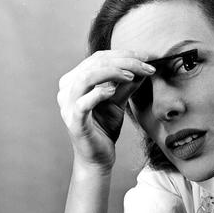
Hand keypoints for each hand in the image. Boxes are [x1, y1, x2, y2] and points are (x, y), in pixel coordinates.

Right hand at [57, 50, 154, 171]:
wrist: (98, 158)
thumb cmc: (105, 127)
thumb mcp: (118, 100)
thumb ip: (128, 83)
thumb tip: (145, 65)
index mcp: (74, 80)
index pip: (98, 58)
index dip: (124, 54)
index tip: (147, 57)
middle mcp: (66, 89)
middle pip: (94, 63)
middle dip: (124, 61)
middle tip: (146, 65)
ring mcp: (67, 105)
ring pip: (86, 77)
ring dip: (112, 72)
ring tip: (132, 76)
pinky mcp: (74, 122)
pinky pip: (83, 103)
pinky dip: (99, 93)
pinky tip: (113, 90)